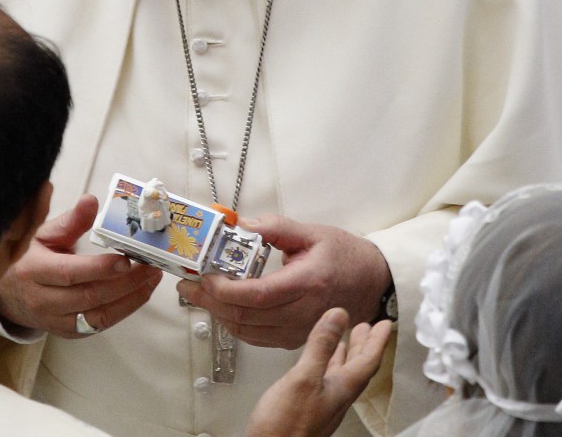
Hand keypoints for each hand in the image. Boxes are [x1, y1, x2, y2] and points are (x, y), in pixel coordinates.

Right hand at [0, 194, 161, 337]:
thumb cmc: (31, 258)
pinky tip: (139, 294)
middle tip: (150, 266)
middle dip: (125, 283)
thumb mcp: (43, 234)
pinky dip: (123, 310)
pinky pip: (99, 326)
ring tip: (151, 279)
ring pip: (98, 316)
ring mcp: (55, 321)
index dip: (98, 269)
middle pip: (89, 296)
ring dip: (130, 299)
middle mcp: (43, 300)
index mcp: (34, 271)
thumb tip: (91, 201)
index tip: (125, 260)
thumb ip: (70, 220)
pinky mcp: (68, 332)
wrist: (9, 295)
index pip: (69, 273)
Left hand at [176, 216, 389, 348]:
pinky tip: (222, 308)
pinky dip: (234, 324)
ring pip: (247, 331)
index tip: (204, 276)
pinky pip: (257, 338)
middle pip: (246, 316)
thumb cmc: (344, 256)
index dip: (225, 290)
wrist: (373, 283)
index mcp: (306, 283)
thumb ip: (275, 227)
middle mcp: (302, 313)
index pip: (256, 296)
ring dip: (218, 314)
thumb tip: (241, 223)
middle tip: (188, 285)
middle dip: (210, 301)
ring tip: (198, 295)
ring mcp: (298, 330)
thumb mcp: (312, 232)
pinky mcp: (295, 338)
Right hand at [246, 308, 391, 436]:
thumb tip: (338, 316)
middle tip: (368, 328)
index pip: (367, 361)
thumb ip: (321, 346)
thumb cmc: (286, 426)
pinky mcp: (308, 409)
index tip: (386, 324)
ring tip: (346, 340)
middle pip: (357, 368)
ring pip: (342, 375)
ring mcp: (323, 405)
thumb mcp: (304, 377)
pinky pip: (326, 380)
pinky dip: (328, 364)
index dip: (377, 341)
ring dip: (346, 355)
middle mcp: (337, 398)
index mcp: (342, 389)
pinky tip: (318, 363)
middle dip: (363, 346)